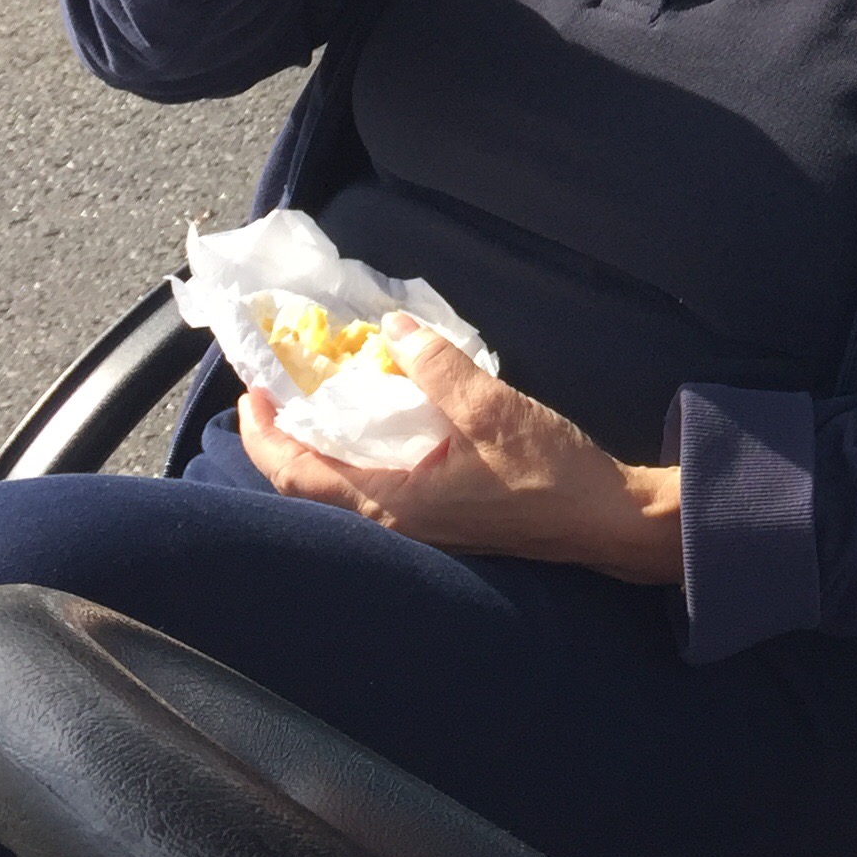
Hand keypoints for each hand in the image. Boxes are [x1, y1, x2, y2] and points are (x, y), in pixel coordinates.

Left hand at [238, 316, 677, 582]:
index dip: (265, 434)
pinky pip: (371, 488)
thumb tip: (395, 330)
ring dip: (316, 447)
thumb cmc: (549, 471)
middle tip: (274, 390)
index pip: (299, 474)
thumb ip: (438, 367)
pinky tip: (372, 424)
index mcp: (394, 502)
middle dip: (281, 439)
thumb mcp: (492, 407)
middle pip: (309, 486)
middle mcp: (394, 523)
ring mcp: (417, 527)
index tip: (252, 390)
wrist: (604, 520)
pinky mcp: (439, 520)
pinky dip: (353, 455)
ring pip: (339, 490)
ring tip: (314, 400)